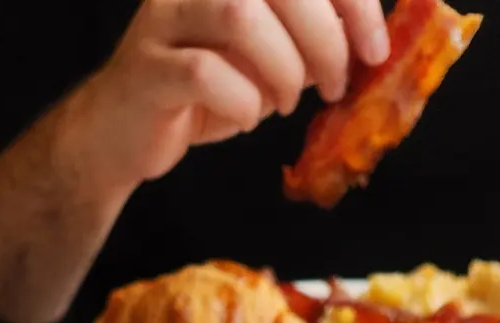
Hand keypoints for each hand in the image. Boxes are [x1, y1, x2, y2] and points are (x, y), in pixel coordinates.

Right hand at [81, 0, 390, 192]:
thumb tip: (370, 44)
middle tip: (335, 83)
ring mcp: (165, 16)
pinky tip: (246, 117)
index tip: (375, 50)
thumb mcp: (269, 56)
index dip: (352, 1)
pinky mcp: (146, 66)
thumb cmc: (203, 91)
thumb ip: (311, 39)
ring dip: (282, 66)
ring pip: (239, 14)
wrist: (125, 133)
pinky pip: (203, 72)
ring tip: (286, 101)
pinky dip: (241, 102)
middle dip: (324, 37)